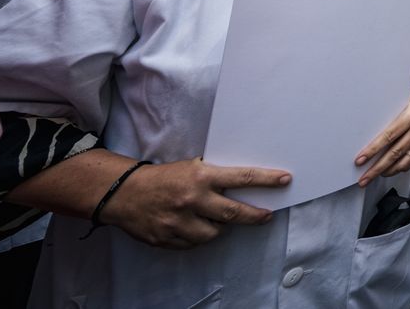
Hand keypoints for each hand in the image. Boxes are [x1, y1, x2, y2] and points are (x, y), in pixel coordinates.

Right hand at [101, 158, 288, 249]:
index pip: (242, 178)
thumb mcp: (192, 166)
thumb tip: (246, 184)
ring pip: (214, 233)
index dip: (266, 180)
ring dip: (219, 227)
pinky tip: (192, 226)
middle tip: (266, 215)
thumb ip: (215, 176)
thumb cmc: (163, 177)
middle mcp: (192, 199)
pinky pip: (194, 243)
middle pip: (234, 213)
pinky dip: (198, 236)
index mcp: (200, 176)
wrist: (123, 193)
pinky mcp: (168, 238)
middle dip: (255, 215)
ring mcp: (179, 221)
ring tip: (212, 218)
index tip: (285, 180)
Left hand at [355, 91, 409, 185]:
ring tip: (375, 175)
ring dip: (388, 171)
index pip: (388, 136)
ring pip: (404, 161)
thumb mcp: (399, 106)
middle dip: (377, 167)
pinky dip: (400, 168)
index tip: (361, 159)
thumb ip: (387, 121)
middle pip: (395, 152)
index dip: (373, 150)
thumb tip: (368, 140)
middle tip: (364, 177)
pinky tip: (391, 170)